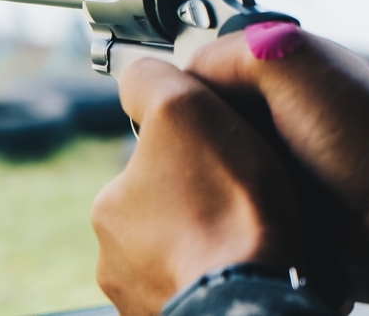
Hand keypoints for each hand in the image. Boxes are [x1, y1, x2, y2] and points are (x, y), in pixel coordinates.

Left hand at [91, 58, 302, 315]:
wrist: (258, 296)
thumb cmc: (224, 205)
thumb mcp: (181, 107)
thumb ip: (149, 80)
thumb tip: (137, 75)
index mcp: (110, 209)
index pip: (146, 166)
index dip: (189, 152)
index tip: (221, 157)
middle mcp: (116, 262)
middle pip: (164, 213)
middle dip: (197, 202)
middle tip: (239, 198)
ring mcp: (145, 299)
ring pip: (182, 254)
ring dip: (210, 242)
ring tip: (248, 234)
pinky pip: (203, 288)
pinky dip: (221, 275)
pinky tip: (248, 265)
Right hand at [185, 25, 368, 299]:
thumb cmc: (354, 132)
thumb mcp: (284, 60)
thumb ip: (225, 54)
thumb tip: (181, 85)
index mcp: (280, 66)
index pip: (204, 72)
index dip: (186, 94)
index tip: (176, 119)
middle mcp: (279, 108)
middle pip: (209, 120)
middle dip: (200, 138)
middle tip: (195, 158)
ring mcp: (283, 156)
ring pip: (218, 161)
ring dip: (214, 173)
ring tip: (209, 186)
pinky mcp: (285, 200)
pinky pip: (238, 196)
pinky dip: (231, 200)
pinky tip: (226, 207)